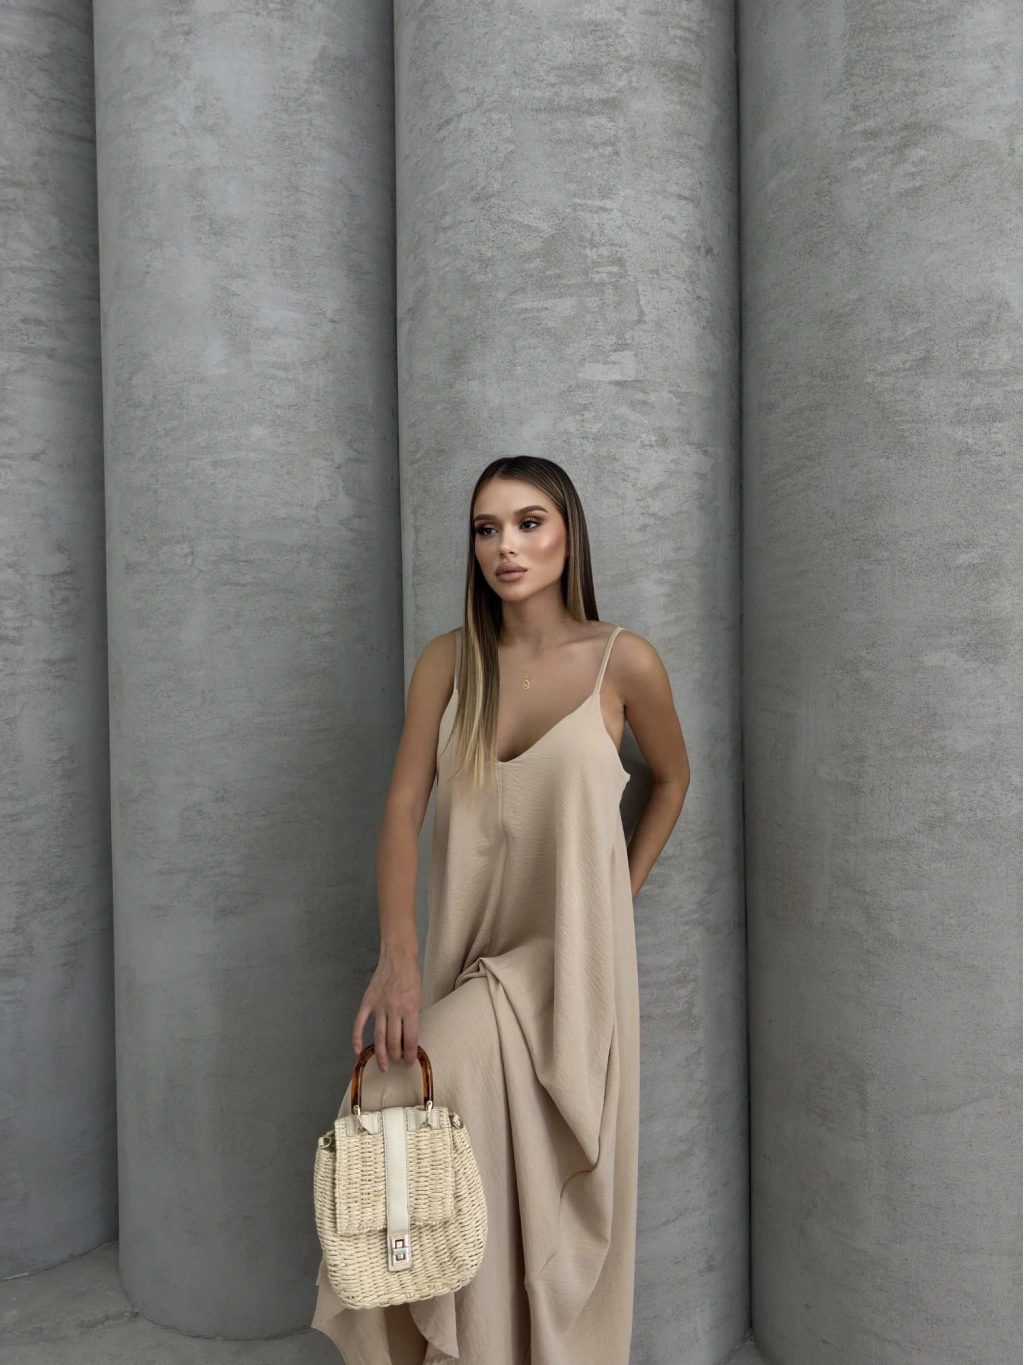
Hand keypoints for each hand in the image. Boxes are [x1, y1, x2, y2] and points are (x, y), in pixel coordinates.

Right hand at [351, 947, 421, 1071]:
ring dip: (381, 1054)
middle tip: (398, 1062)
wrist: (397, 957)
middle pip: (393, 1041)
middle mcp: (394, 1009)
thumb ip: (412, 1016)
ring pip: (379, 1037)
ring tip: (383, 1066)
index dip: (410, 1054)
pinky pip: (359, 1024)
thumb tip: (407, 1037)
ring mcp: (379, 1006)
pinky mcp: (367, 1002)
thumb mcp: (419, 997)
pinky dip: (357, 1039)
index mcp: (410, 1008)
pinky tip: (358, 1051)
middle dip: (397, 1055)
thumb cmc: (411, 977)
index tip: (410, 1062)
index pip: (410, 1039)